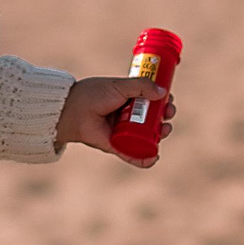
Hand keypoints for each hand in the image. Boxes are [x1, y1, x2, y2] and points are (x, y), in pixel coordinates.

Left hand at [56, 76, 174, 167]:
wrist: (73, 110)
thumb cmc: (94, 94)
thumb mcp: (119, 85)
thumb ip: (141, 86)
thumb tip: (163, 91)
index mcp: (128, 99)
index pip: (151, 101)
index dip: (163, 101)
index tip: (169, 99)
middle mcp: (127, 116)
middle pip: (153, 119)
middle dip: (164, 117)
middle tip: (168, 113)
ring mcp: (123, 132)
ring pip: (147, 137)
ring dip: (160, 135)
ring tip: (164, 130)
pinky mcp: (116, 147)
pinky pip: (134, 155)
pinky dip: (145, 159)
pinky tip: (154, 157)